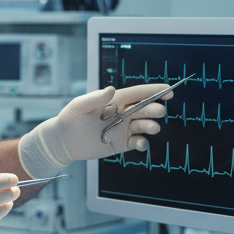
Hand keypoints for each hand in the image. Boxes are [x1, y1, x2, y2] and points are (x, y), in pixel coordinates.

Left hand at [18, 84, 170, 178]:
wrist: (64, 141)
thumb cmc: (70, 118)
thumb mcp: (80, 105)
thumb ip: (95, 98)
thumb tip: (111, 89)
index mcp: (116, 100)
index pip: (139, 93)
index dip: (154, 91)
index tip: (169, 90)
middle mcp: (123, 113)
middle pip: (145, 109)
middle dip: (155, 109)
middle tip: (158, 111)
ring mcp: (124, 128)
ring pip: (145, 125)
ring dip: (151, 125)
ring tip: (150, 127)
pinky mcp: (122, 143)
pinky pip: (138, 142)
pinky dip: (142, 143)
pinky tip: (139, 143)